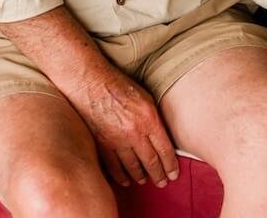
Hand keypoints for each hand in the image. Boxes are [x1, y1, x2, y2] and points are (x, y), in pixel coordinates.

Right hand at [74, 65, 179, 188]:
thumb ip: (154, 118)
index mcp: (149, 118)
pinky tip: (126, 181)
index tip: (174, 173)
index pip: (164, 149)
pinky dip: (121, 177)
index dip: (170, 165)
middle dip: (159, 175)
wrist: (92, 82)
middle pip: (151, 161)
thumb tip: (162, 137)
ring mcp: (118, 141)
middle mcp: (135, 132)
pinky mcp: (103, 145)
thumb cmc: (120, 85)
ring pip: (133, 167)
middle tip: (163, 182)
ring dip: (141, 176)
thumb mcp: (146, 97)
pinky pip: (114, 167)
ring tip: (146, 181)